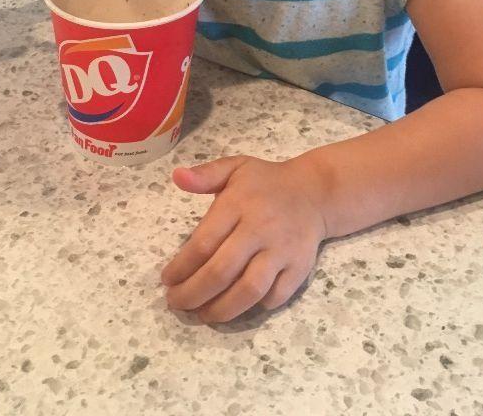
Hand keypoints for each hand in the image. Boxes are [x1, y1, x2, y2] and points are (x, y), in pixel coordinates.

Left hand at [161, 155, 327, 322]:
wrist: (315, 192)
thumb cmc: (266, 182)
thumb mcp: (235, 168)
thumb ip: (204, 174)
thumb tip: (176, 177)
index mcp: (239, 203)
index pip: (203, 243)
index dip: (181, 267)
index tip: (167, 280)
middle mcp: (260, 229)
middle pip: (221, 272)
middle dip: (193, 294)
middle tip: (176, 303)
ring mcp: (282, 251)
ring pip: (249, 290)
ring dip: (221, 309)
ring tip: (202, 314)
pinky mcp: (299, 267)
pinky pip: (276, 297)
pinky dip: (255, 307)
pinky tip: (237, 305)